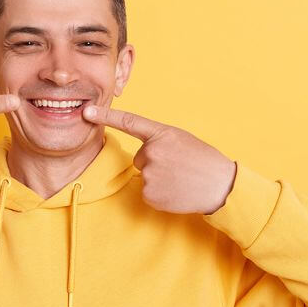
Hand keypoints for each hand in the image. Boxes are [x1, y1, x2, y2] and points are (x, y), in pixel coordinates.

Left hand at [83, 106, 236, 214]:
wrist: (220, 185)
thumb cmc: (202, 160)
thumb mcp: (181, 140)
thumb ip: (158, 141)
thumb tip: (142, 154)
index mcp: (162, 134)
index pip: (129, 122)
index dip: (106, 116)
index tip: (87, 112)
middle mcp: (153, 151)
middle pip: (139, 157)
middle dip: (154, 162)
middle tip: (178, 166)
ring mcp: (150, 173)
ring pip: (144, 175)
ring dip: (158, 178)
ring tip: (180, 178)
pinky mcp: (150, 194)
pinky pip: (147, 192)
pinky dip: (160, 193)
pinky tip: (176, 190)